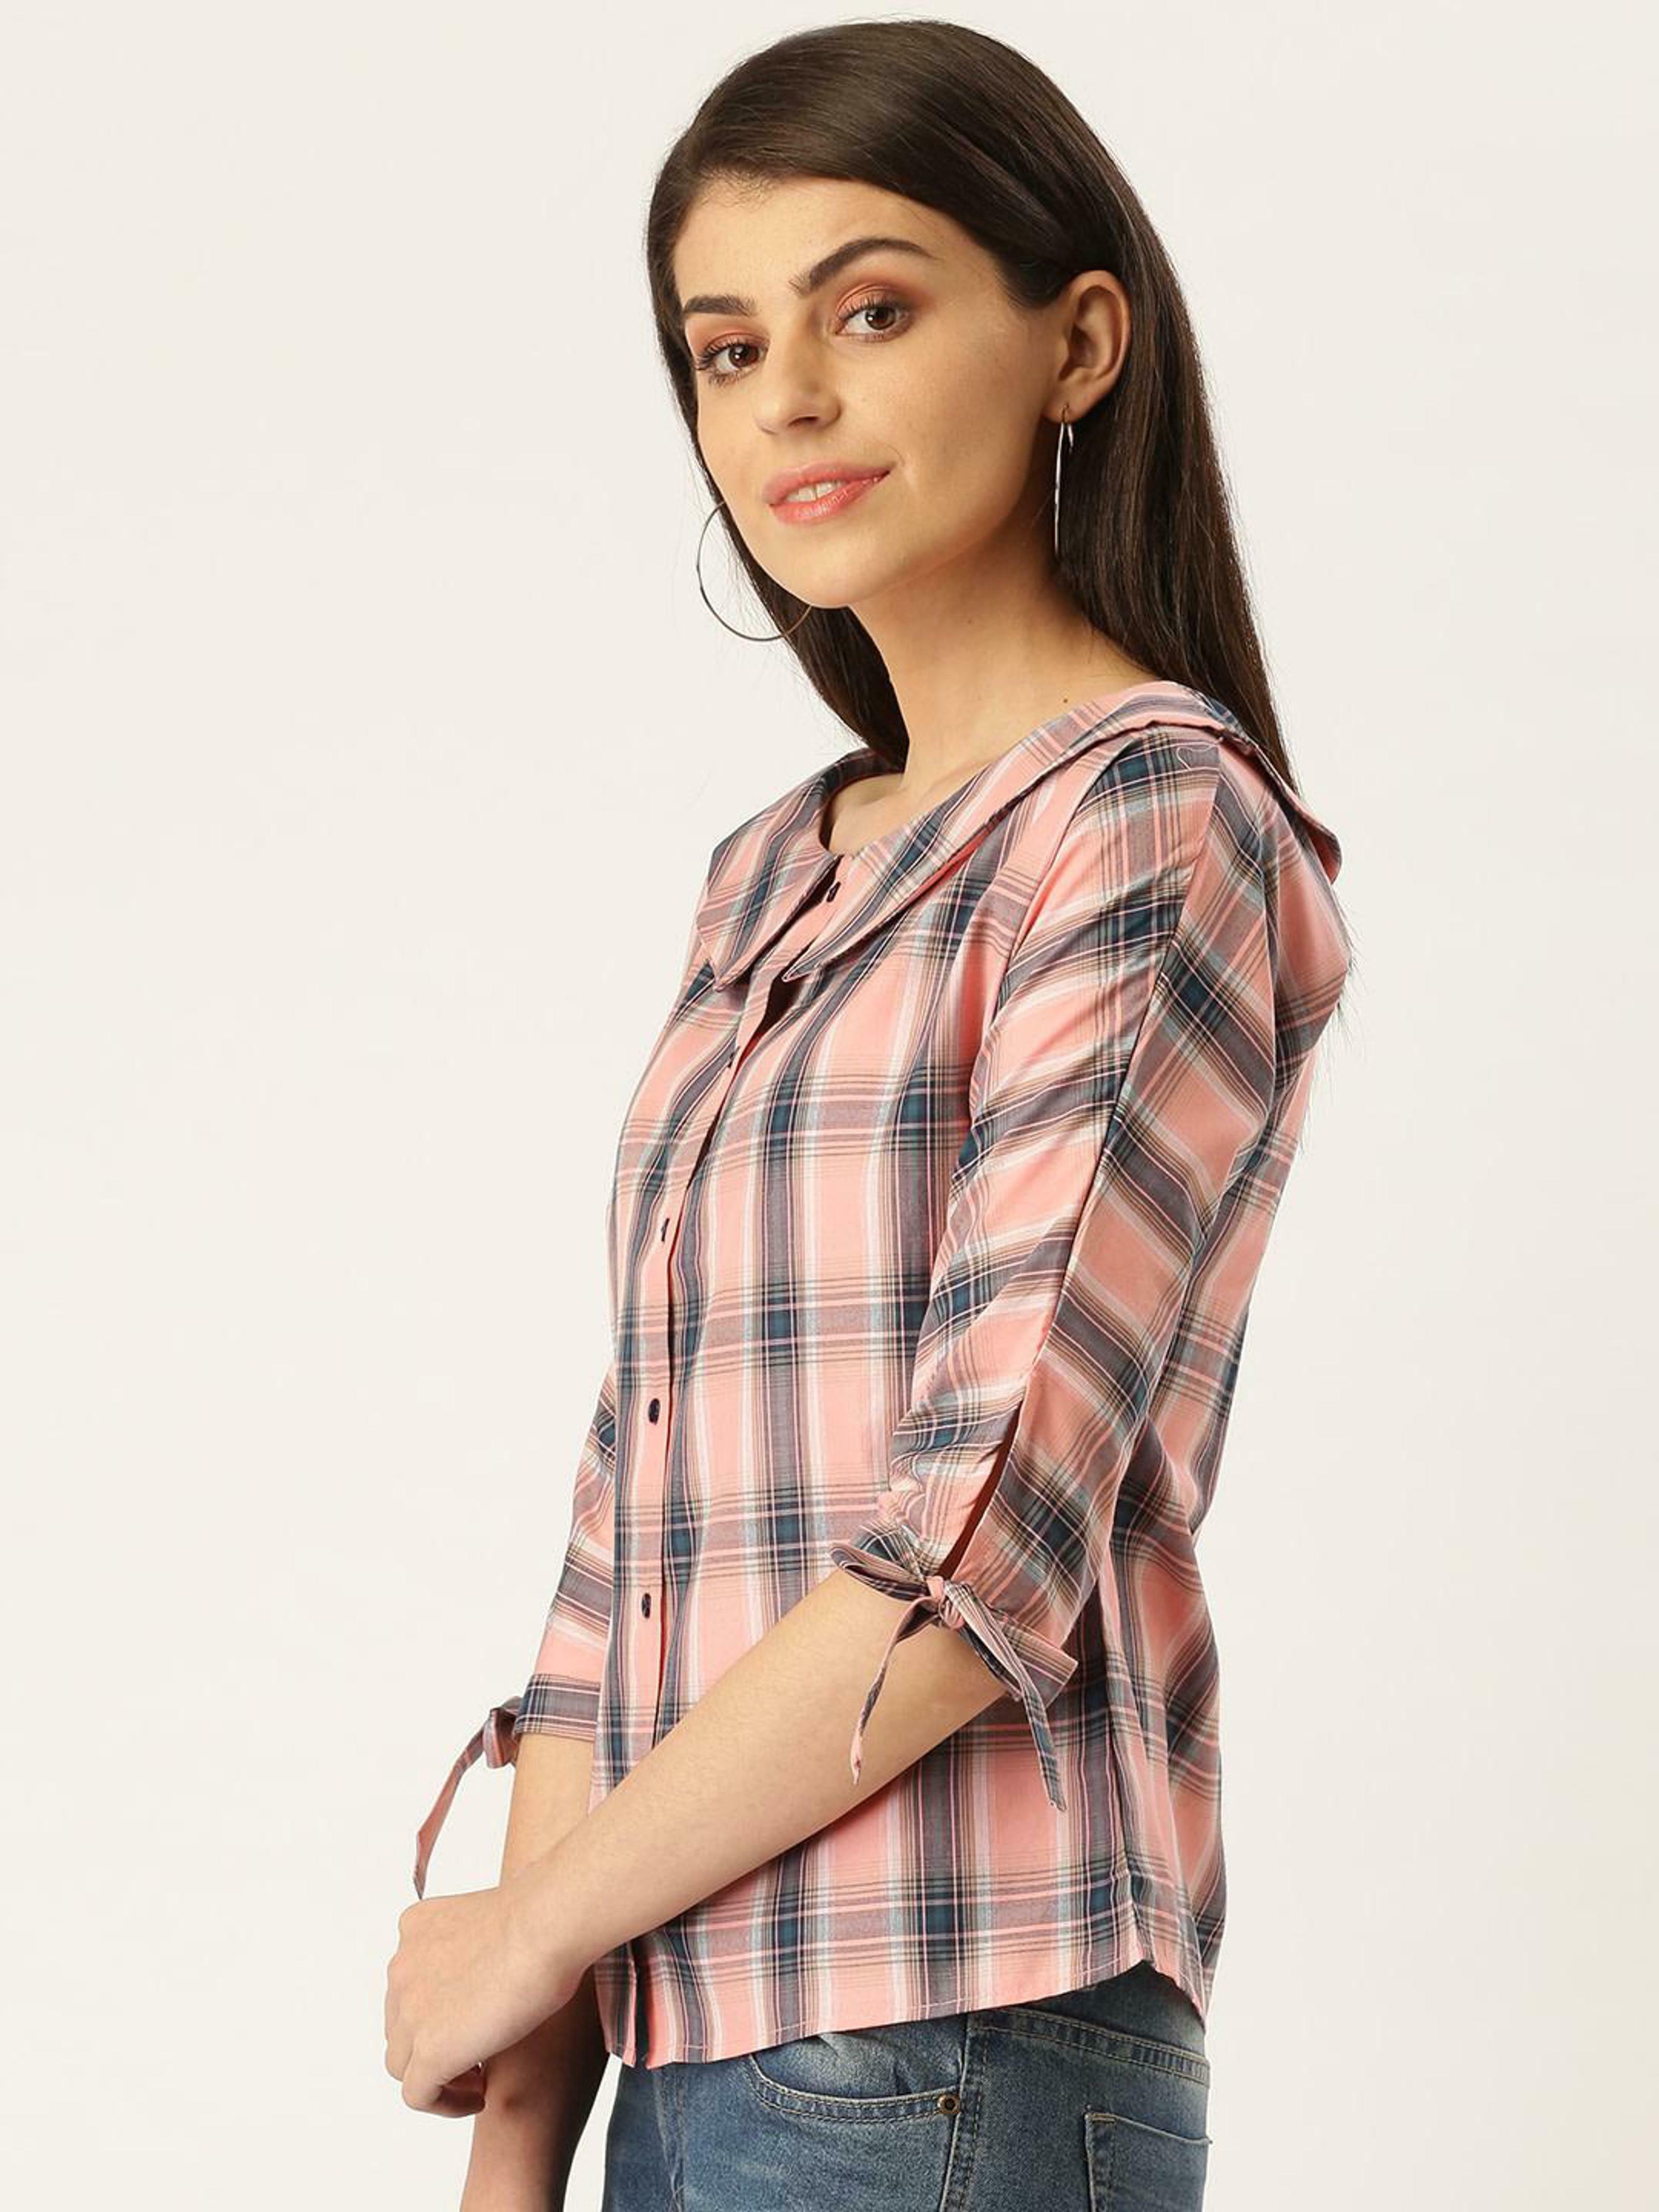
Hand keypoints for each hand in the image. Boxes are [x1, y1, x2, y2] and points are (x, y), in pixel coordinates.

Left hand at [384, 1863, 584, 2115]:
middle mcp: (403, 1967)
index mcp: (416, 1928)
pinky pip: (419, 2096)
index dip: (439, 2009)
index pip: (411, 1983)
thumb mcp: (494, 1919)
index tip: (475, 2018)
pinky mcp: (430, 2051)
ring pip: (403, 2063)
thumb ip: (478, 1943)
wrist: (548, 1924)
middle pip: (402, 2024)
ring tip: (479, 2079)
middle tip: (478, 2051)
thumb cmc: (544, 1915)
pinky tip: (482, 2096)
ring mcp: (411, 2012)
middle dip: (435, 2041)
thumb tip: (497, 1963)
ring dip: (438, 2075)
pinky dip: (446, 2103)